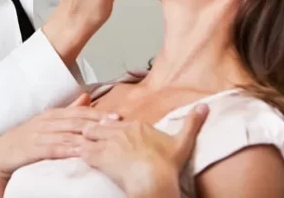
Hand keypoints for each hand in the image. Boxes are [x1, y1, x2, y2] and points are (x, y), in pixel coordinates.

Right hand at [0, 94, 117, 183]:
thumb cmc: (25, 140)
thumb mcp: (47, 124)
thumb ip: (68, 111)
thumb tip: (86, 97)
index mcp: (52, 115)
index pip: (79, 112)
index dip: (98, 114)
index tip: (117, 116)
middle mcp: (46, 122)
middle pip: (76, 120)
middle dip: (97, 122)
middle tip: (116, 124)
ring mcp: (38, 134)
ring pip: (66, 133)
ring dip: (86, 135)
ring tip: (103, 137)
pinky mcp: (31, 149)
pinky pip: (52, 148)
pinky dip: (67, 149)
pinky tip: (80, 151)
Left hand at [80, 103, 208, 197]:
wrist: (154, 177)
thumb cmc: (167, 162)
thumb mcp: (183, 141)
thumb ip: (192, 122)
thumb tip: (205, 105)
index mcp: (137, 125)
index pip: (118, 122)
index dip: (112, 125)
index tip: (109, 126)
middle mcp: (120, 131)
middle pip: (101, 127)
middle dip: (95, 130)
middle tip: (88, 133)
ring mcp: (109, 143)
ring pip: (90, 136)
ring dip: (86, 140)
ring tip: (80, 142)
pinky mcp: (100, 158)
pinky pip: (84, 153)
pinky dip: (80, 154)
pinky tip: (77, 155)